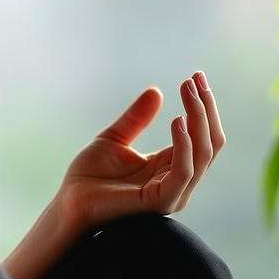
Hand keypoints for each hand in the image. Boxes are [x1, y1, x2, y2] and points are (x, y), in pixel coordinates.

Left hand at [51, 70, 226, 234]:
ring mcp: (173, 193)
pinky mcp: (160, 201)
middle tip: (196, 78)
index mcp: (170, 166)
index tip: (196, 76)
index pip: (202, 135)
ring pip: (202, 154)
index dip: (202, 106)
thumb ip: (137, 118)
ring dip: (198, 118)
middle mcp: (178, 181)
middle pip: (210, 143)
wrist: (68, 202)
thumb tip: (157, 91)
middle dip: (205, 108)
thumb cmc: (89, 176)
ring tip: (188, 91)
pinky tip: (176, 120)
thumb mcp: (115, 138)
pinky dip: (184, 144)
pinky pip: (183, 171)